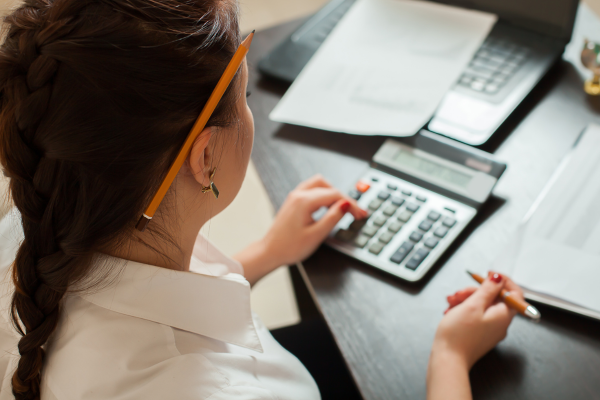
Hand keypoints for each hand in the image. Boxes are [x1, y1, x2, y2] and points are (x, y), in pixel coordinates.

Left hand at [234, 174, 366, 284]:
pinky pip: (312, 190)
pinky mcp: (293, 201)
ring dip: (333, 194)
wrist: (270, 252)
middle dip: (343, 198)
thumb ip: (332, 218)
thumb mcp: (316, 235)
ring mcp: (295, 196)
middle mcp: (298, 195)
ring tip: (342, 209)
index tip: (361, 214)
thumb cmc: (289, 247)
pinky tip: (328, 207)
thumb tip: (345, 205)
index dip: (351, 204)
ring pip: (320, 184)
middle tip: (354, 212)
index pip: (335, 195)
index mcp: (304, 201)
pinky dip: (324, 195)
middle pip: (328, 186)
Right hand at [433, 272, 523, 368]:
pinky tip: (450, 311)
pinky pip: (475, 316)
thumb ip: (488, 289)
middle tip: (459, 293)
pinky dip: (463, 310)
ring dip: (465, 300)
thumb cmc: (459, 333)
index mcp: (503, 315)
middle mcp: (500, 323)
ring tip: (450, 302)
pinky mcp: (479, 334)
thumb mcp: (473, 305)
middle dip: (475, 291)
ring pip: (482, 306)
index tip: (488, 275)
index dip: (503, 281)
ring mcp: (489, 330)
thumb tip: (498, 278)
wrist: (448, 359)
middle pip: (494, 298)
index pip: (514, 293)